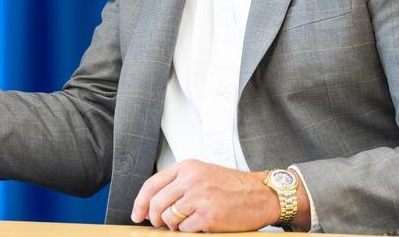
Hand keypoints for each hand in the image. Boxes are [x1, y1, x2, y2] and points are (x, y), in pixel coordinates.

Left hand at [130, 159, 281, 231]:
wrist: (261, 195)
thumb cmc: (233, 186)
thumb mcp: (202, 174)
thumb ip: (179, 183)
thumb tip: (154, 203)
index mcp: (187, 168)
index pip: (152, 184)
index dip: (140, 202)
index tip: (137, 214)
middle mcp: (191, 180)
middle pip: (157, 202)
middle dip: (154, 217)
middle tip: (159, 223)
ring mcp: (199, 197)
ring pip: (169, 217)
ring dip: (173, 225)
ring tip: (185, 223)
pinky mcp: (208, 215)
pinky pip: (185, 228)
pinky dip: (188, 231)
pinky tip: (198, 226)